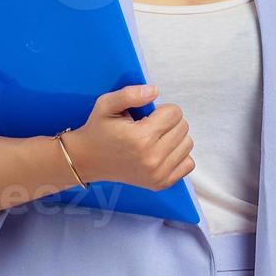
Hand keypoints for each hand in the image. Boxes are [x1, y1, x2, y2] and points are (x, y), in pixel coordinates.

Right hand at [63, 84, 194, 191]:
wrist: (87, 160)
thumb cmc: (99, 130)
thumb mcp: (106, 104)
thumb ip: (130, 94)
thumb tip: (155, 91)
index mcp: (141, 137)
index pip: (175, 113)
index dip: (162, 110)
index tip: (147, 116)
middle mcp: (152, 158)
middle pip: (183, 127)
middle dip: (168, 122)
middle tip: (148, 127)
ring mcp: (158, 174)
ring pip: (187, 144)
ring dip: (174, 138)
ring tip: (154, 140)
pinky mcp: (161, 183)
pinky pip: (188, 164)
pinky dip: (178, 156)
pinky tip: (160, 152)